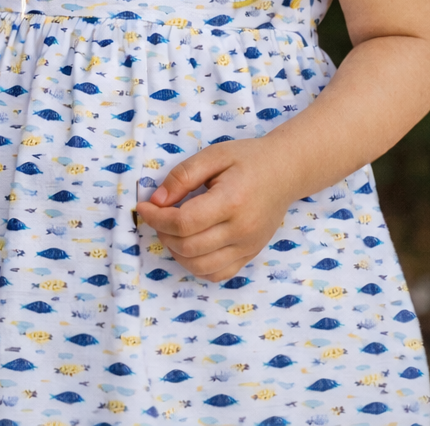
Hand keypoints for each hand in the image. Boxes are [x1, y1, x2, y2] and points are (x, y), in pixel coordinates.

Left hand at [135, 138, 293, 282]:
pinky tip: (189, 246)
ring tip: (171, 230)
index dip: (156, 217)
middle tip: (157, 215)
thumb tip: (156, 200)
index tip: (144, 207)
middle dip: (163, 233)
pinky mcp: (250, 255)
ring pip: (200, 266)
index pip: (184, 222)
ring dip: (176, 251)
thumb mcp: (213, 156)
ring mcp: (248, 247)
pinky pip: (218, 274)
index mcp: (231, 201)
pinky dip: (196, 266)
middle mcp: (241, 230)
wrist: (285, 171)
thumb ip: (182, 176)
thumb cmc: (248, 159)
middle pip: (188, 246)